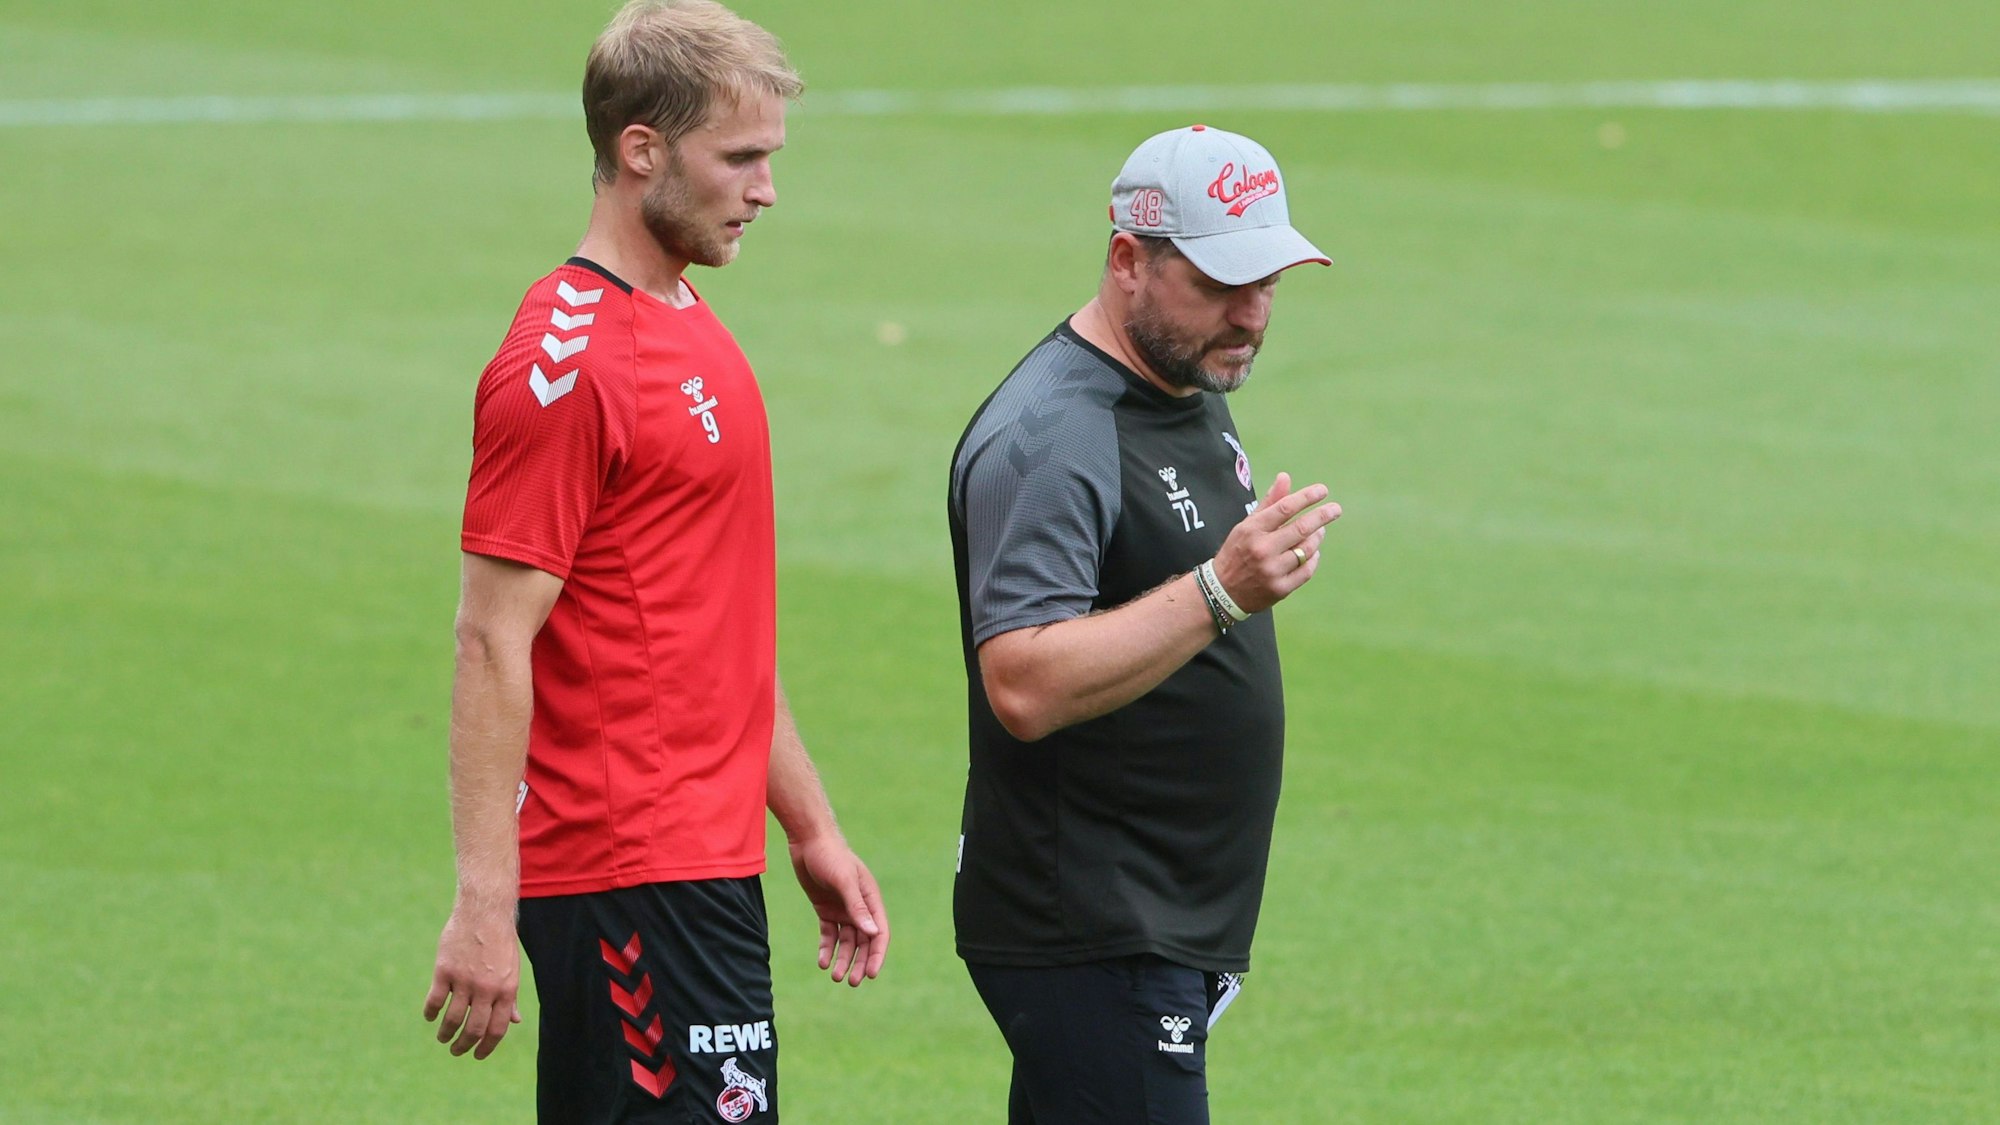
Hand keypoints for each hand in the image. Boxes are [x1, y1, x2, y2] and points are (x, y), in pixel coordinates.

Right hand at [422, 904, 522, 1059]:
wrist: (484, 912)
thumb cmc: (501, 941)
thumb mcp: (512, 970)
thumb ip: (511, 997)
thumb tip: (515, 1021)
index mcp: (506, 990)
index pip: (496, 1030)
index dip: (486, 1047)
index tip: (477, 1055)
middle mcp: (486, 989)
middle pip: (474, 1029)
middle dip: (464, 1046)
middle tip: (456, 1051)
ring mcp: (464, 980)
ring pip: (452, 1019)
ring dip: (446, 1034)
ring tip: (442, 1038)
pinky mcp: (444, 971)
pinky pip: (435, 1000)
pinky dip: (430, 1012)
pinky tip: (430, 1016)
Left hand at [787, 834, 888, 986]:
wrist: (808, 840)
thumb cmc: (830, 856)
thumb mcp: (844, 881)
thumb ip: (857, 907)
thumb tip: (873, 934)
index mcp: (871, 899)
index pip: (879, 932)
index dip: (877, 955)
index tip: (870, 974)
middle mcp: (859, 906)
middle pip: (864, 941)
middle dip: (859, 962)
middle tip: (851, 981)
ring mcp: (842, 909)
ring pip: (846, 941)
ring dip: (843, 959)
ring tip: (835, 976)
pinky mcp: (825, 909)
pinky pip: (829, 934)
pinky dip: (827, 949)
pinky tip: (822, 962)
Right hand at [1211, 471, 1341, 614]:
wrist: (1223, 591)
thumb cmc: (1237, 552)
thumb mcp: (1246, 525)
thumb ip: (1269, 502)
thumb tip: (1285, 477)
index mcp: (1252, 530)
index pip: (1285, 508)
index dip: (1306, 497)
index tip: (1322, 491)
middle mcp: (1262, 549)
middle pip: (1301, 528)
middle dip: (1322, 516)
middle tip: (1335, 510)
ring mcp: (1272, 570)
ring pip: (1307, 549)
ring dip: (1317, 537)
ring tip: (1319, 531)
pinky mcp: (1280, 588)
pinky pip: (1307, 570)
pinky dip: (1313, 559)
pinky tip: (1313, 552)